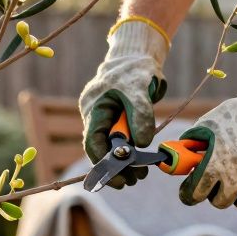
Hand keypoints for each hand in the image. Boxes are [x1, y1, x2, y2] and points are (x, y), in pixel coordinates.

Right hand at [79, 19, 168, 187]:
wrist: (138, 55)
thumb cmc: (135, 68)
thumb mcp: (139, 89)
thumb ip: (140, 114)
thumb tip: (143, 143)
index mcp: (94, 107)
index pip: (93, 142)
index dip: (104, 163)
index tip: (119, 178)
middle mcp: (96, 115)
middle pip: (101, 149)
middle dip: (117, 167)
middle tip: (135, 180)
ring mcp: (106, 118)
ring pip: (111, 147)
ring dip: (126, 163)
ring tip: (142, 175)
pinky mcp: (117, 119)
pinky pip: (120, 140)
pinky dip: (131, 152)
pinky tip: (142, 161)